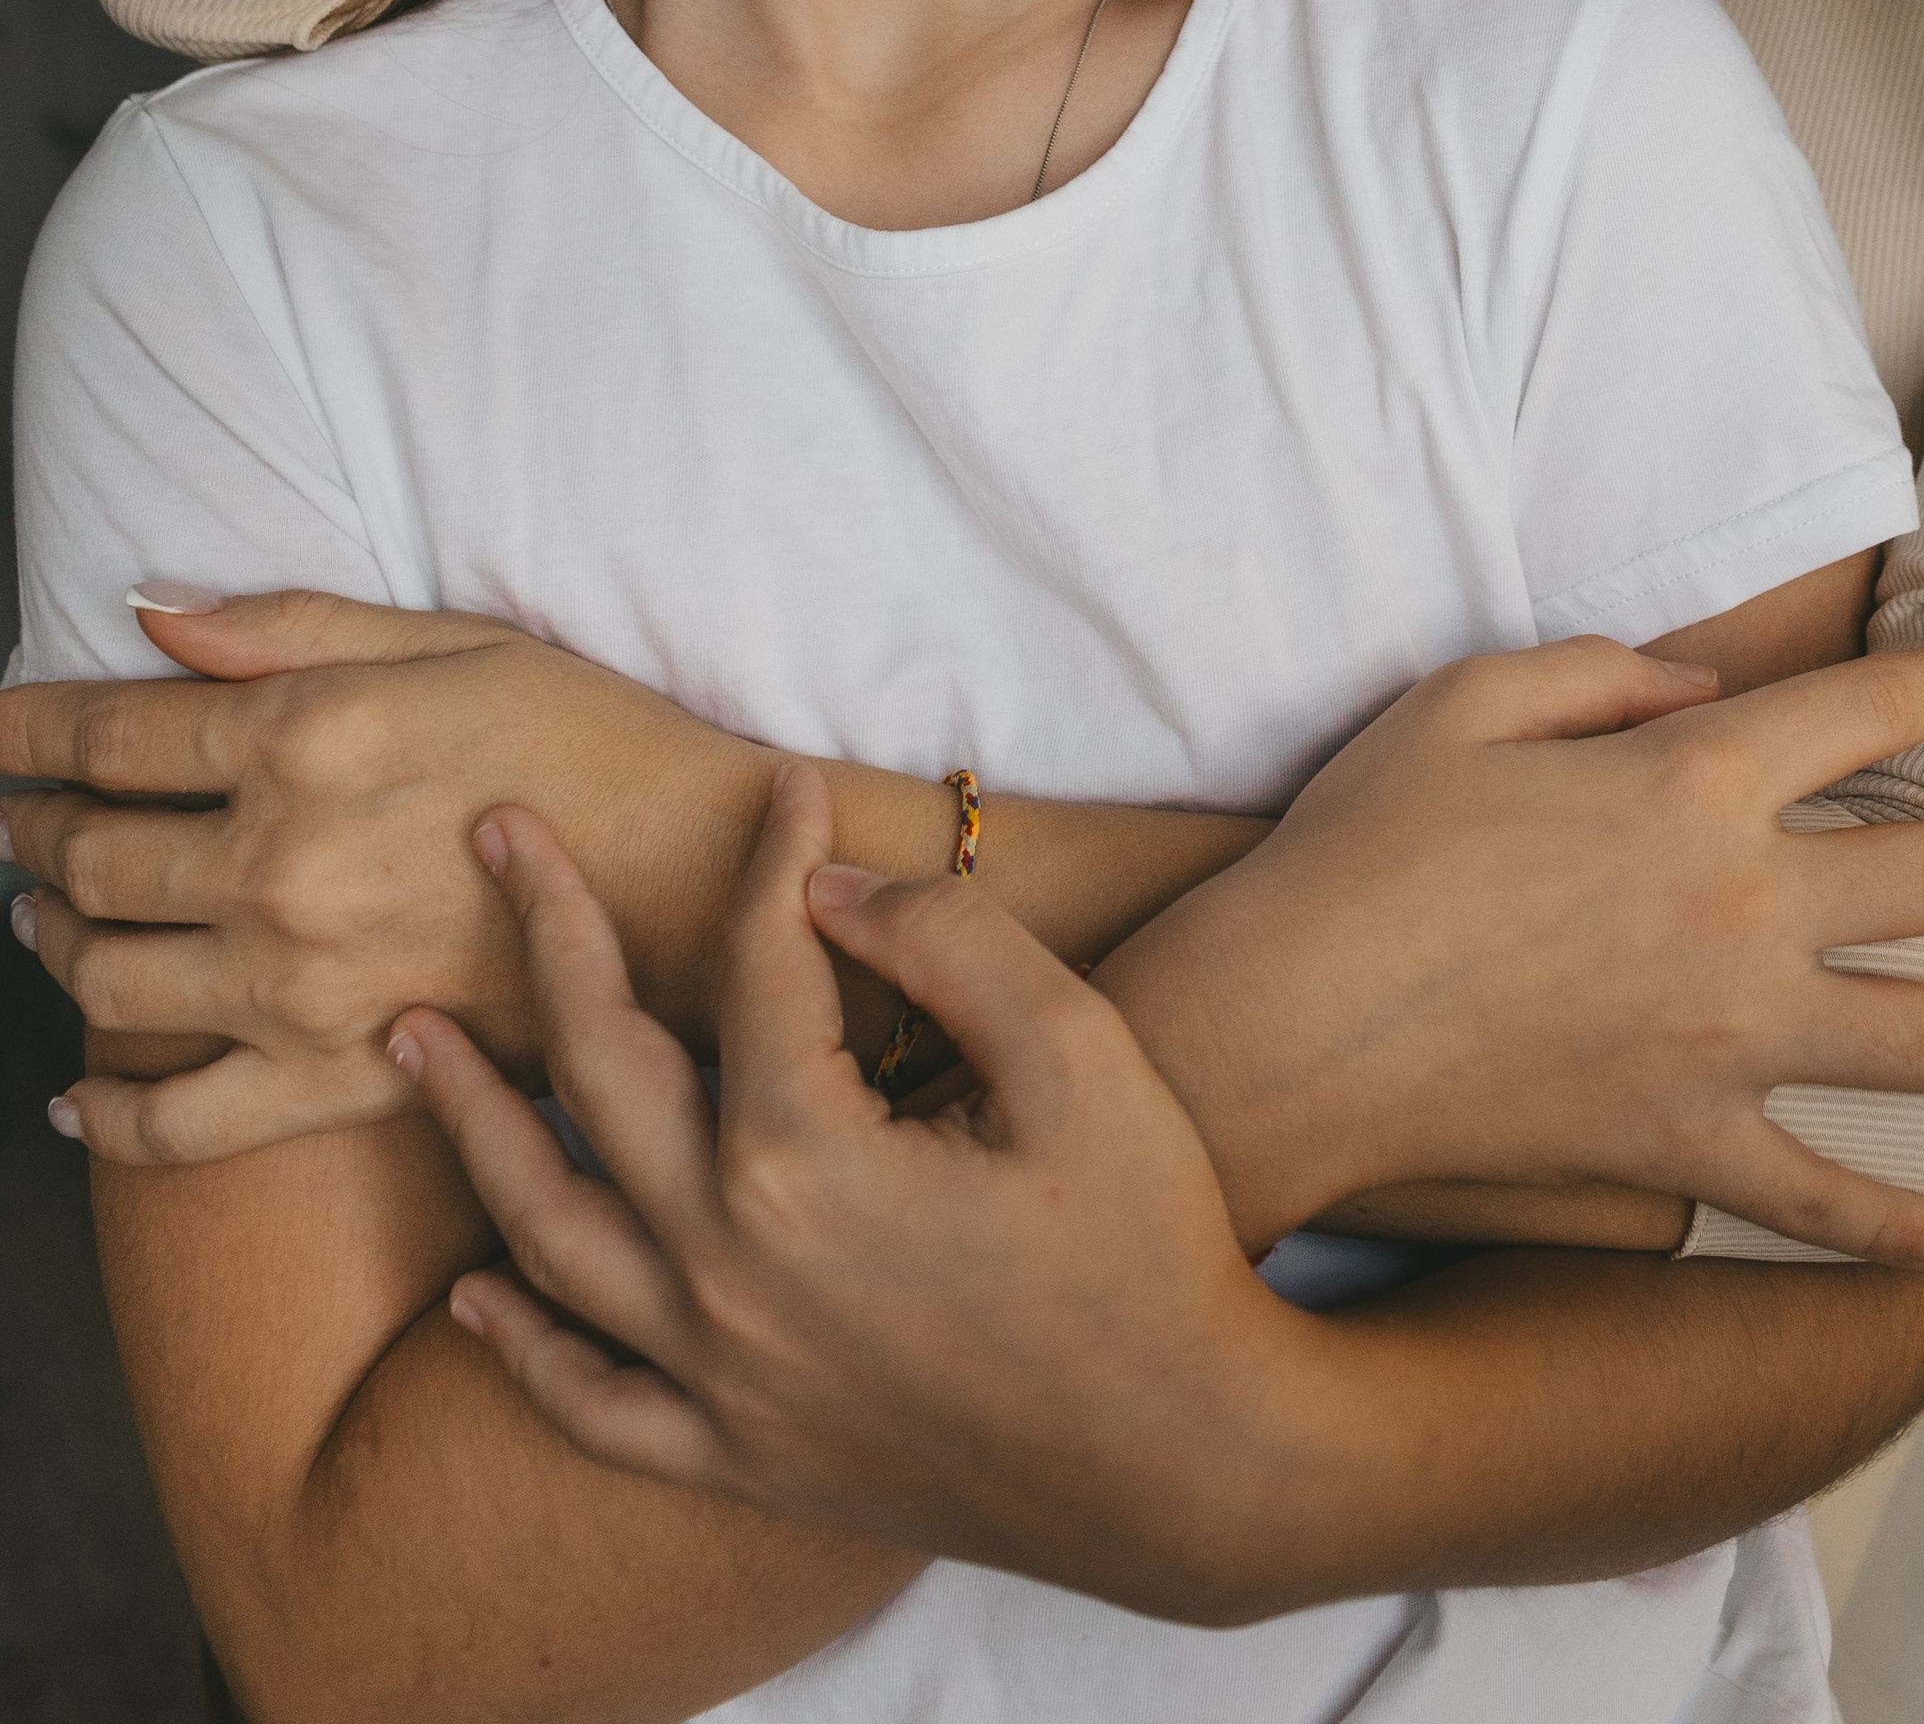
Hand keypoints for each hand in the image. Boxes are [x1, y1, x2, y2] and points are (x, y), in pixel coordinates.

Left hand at [4, 590, 771, 1158]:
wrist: (702, 881)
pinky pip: (177, 1123)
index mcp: (304, 741)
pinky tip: (74, 1101)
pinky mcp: (335, 1079)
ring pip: (102, 977)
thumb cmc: (591, 739)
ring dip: (49, 939)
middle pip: (88, 853)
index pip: (104, 736)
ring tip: (44, 911)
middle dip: (27, 827)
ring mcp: (298, 987)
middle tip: (14, 814)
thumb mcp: (451, 641)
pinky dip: (106, 1120)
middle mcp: (279, 867)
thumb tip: (143, 615)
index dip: (21, 730)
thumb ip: (284, 629)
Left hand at [401, 772, 1351, 1626]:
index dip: (771, 853)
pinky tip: (472, 1294)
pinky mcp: (740, 1455)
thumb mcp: (1081, 1053)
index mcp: (808, 1162)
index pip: (756, 964)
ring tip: (414, 1039)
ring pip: (549, 1231)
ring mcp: (720, 1374)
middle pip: (602, 1070)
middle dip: (547, 932)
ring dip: (474, 1123)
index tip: (784, 783)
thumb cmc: (1147, 1245)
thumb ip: (947, 942)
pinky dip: (518, 1347)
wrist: (1184, 1465)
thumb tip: (828, 888)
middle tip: (498, 837)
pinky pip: (590, 1402)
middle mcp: (729, 1269)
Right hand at [1103, 634, 1923, 1270]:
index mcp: (1689, 784)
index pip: (1861, 714)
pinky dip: (1889, 1227)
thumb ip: (1600, 673)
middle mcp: (1738, 908)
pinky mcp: (1681, 1148)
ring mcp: (1722, 1040)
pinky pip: (1811, 1193)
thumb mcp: (1466, 700)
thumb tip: (1697, 686)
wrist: (1286, 1029)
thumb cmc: (1361, 848)